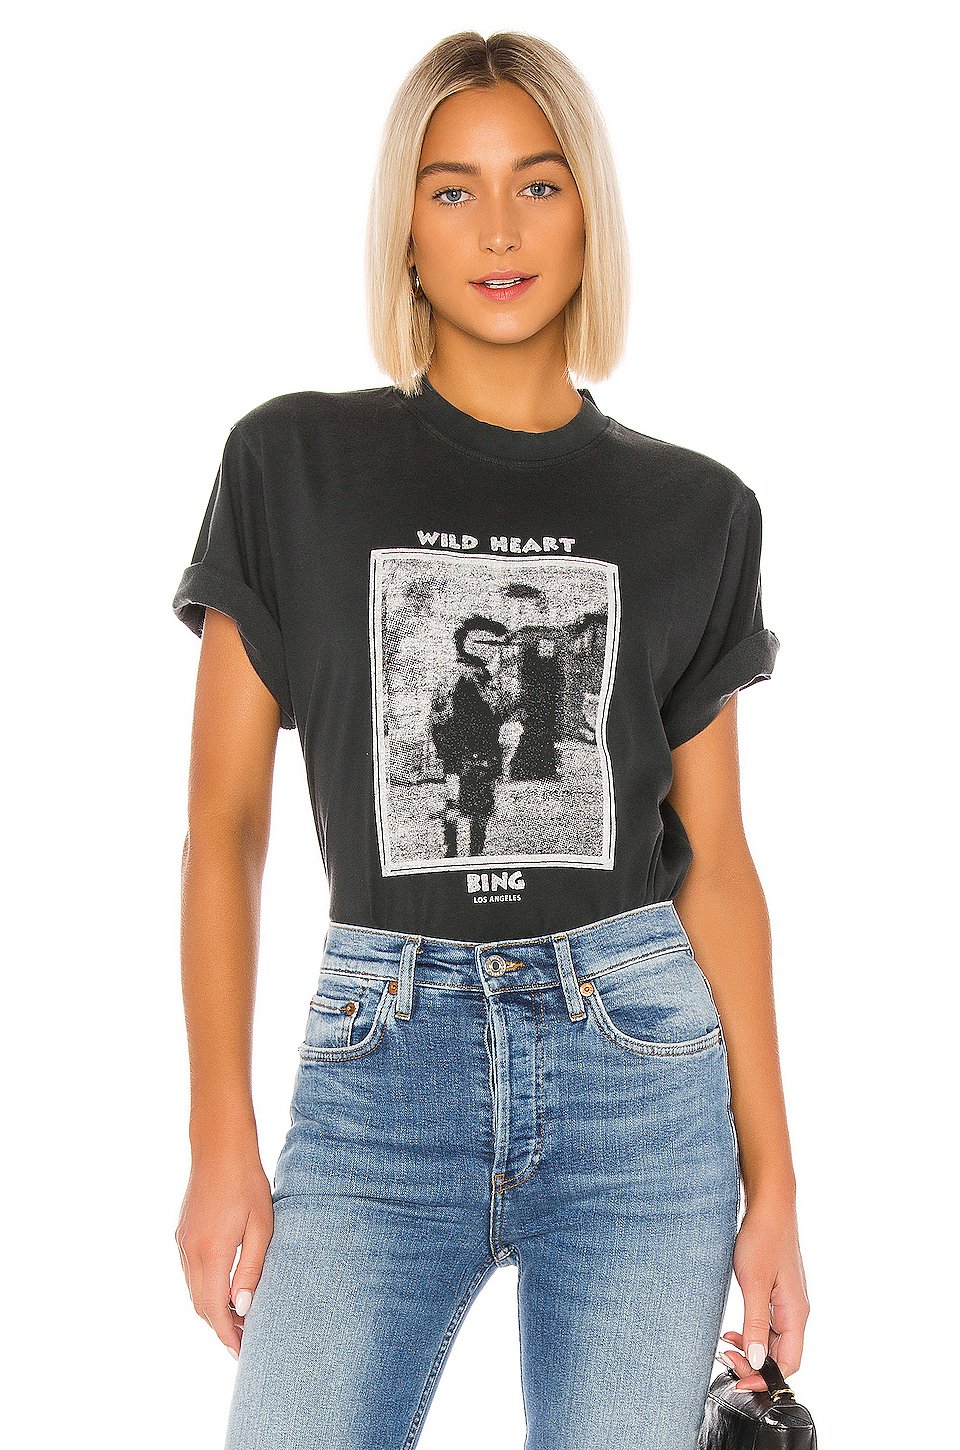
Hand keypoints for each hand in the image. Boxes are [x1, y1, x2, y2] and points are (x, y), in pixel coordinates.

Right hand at [174, 1143, 274, 1359]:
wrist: (220, 1147)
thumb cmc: (248, 1183)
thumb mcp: (261, 1226)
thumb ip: (251, 1269)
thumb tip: (243, 1307)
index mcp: (212, 1252)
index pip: (214, 1308)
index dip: (226, 1334)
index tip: (240, 1352)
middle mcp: (190, 1251)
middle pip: (201, 1304)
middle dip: (220, 1326)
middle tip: (244, 1339)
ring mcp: (182, 1242)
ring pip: (193, 1290)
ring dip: (212, 1308)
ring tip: (238, 1317)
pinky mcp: (181, 1233)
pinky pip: (190, 1272)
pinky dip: (204, 1288)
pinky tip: (223, 1287)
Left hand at [717, 1197, 809, 1391]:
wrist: (769, 1206)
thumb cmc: (763, 1238)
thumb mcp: (754, 1283)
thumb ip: (756, 1323)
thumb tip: (757, 1361)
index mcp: (796, 1313)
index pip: (788, 1363)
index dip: (765, 1378)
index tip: (740, 1381)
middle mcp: (796, 1311)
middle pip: (781, 1355)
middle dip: (755, 1365)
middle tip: (726, 1359)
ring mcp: (788, 1302)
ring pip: (774, 1341)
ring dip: (752, 1349)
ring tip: (727, 1346)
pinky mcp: (778, 1292)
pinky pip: (769, 1325)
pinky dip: (753, 1333)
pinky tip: (735, 1330)